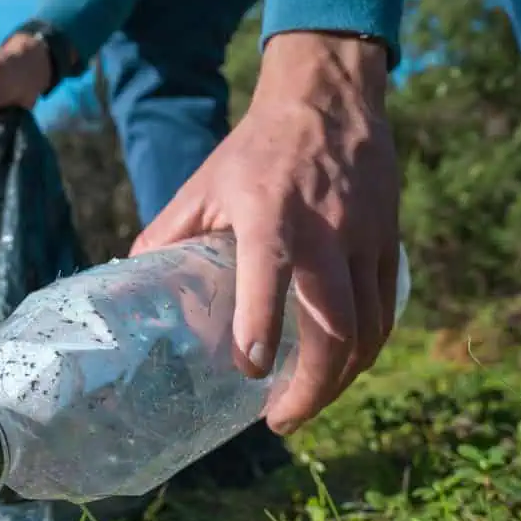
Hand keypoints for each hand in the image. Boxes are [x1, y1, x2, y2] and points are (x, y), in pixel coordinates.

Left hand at [131, 32, 401, 435]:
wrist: (330, 101)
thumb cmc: (255, 150)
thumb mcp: (202, 186)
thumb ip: (166, 237)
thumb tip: (132, 285)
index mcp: (271, 214)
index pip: (271, 275)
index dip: (261, 325)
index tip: (249, 370)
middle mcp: (326, 232)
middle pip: (336, 328)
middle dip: (310, 387)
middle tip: (278, 420)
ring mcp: (365, 241)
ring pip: (367, 332)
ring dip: (338, 382)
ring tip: (303, 406)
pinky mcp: (388, 245)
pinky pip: (384, 315)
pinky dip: (363, 354)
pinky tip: (337, 373)